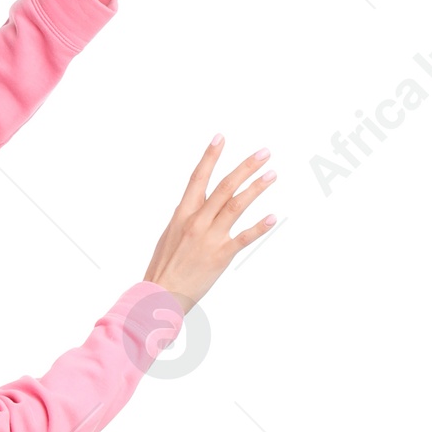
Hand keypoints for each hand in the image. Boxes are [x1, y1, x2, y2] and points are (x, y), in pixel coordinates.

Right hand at [143, 137, 276, 308]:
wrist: (160, 294)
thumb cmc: (164, 267)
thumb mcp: (170, 235)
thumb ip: (187, 218)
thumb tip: (197, 205)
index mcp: (182, 214)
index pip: (198, 178)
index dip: (210, 156)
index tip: (221, 138)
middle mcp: (197, 221)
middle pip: (224, 187)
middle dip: (245, 167)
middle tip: (264, 153)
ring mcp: (210, 238)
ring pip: (236, 205)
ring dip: (256, 188)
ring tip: (272, 175)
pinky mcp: (221, 255)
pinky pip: (243, 238)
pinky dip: (259, 227)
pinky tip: (272, 217)